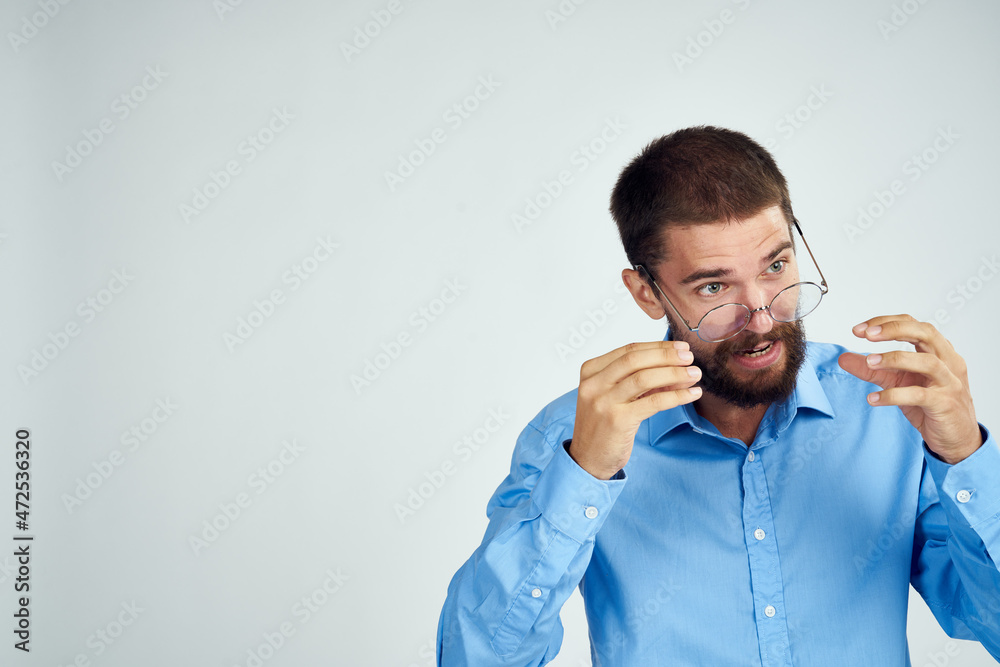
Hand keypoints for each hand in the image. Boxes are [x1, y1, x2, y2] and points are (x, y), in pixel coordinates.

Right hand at [569, 341, 701, 478]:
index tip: (679, 347)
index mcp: (590, 371)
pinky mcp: (617, 420)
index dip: (657, 347)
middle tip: (690, 357)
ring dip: (675, 374)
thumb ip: (635, 380)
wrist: (587, 460)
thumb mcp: (612, 396)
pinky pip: (653, 402)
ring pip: (645, 378)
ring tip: (694, 374)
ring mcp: (604, 402)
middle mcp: (594, 384)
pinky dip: (676, 396)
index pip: (628, 350)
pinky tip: (691, 395)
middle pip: (636, 360)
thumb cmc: (602, 426)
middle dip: (667, 356)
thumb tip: (674, 367)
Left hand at [837, 314, 981, 463]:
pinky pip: (919, 395)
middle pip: (925, 333)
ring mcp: (949, 382)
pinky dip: (894, 395)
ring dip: (895, 359)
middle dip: (894, 330)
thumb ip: (871, 370)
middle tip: (867, 334)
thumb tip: (843, 358)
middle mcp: (948, 361)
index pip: (913, 325)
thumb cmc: (929, 404)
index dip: (886, 322)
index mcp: (937, 351)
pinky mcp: (945, 404)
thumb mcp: (896, 383)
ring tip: (869, 362)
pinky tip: (873, 398)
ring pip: (927, 362)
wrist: (956, 437)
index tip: (859, 329)